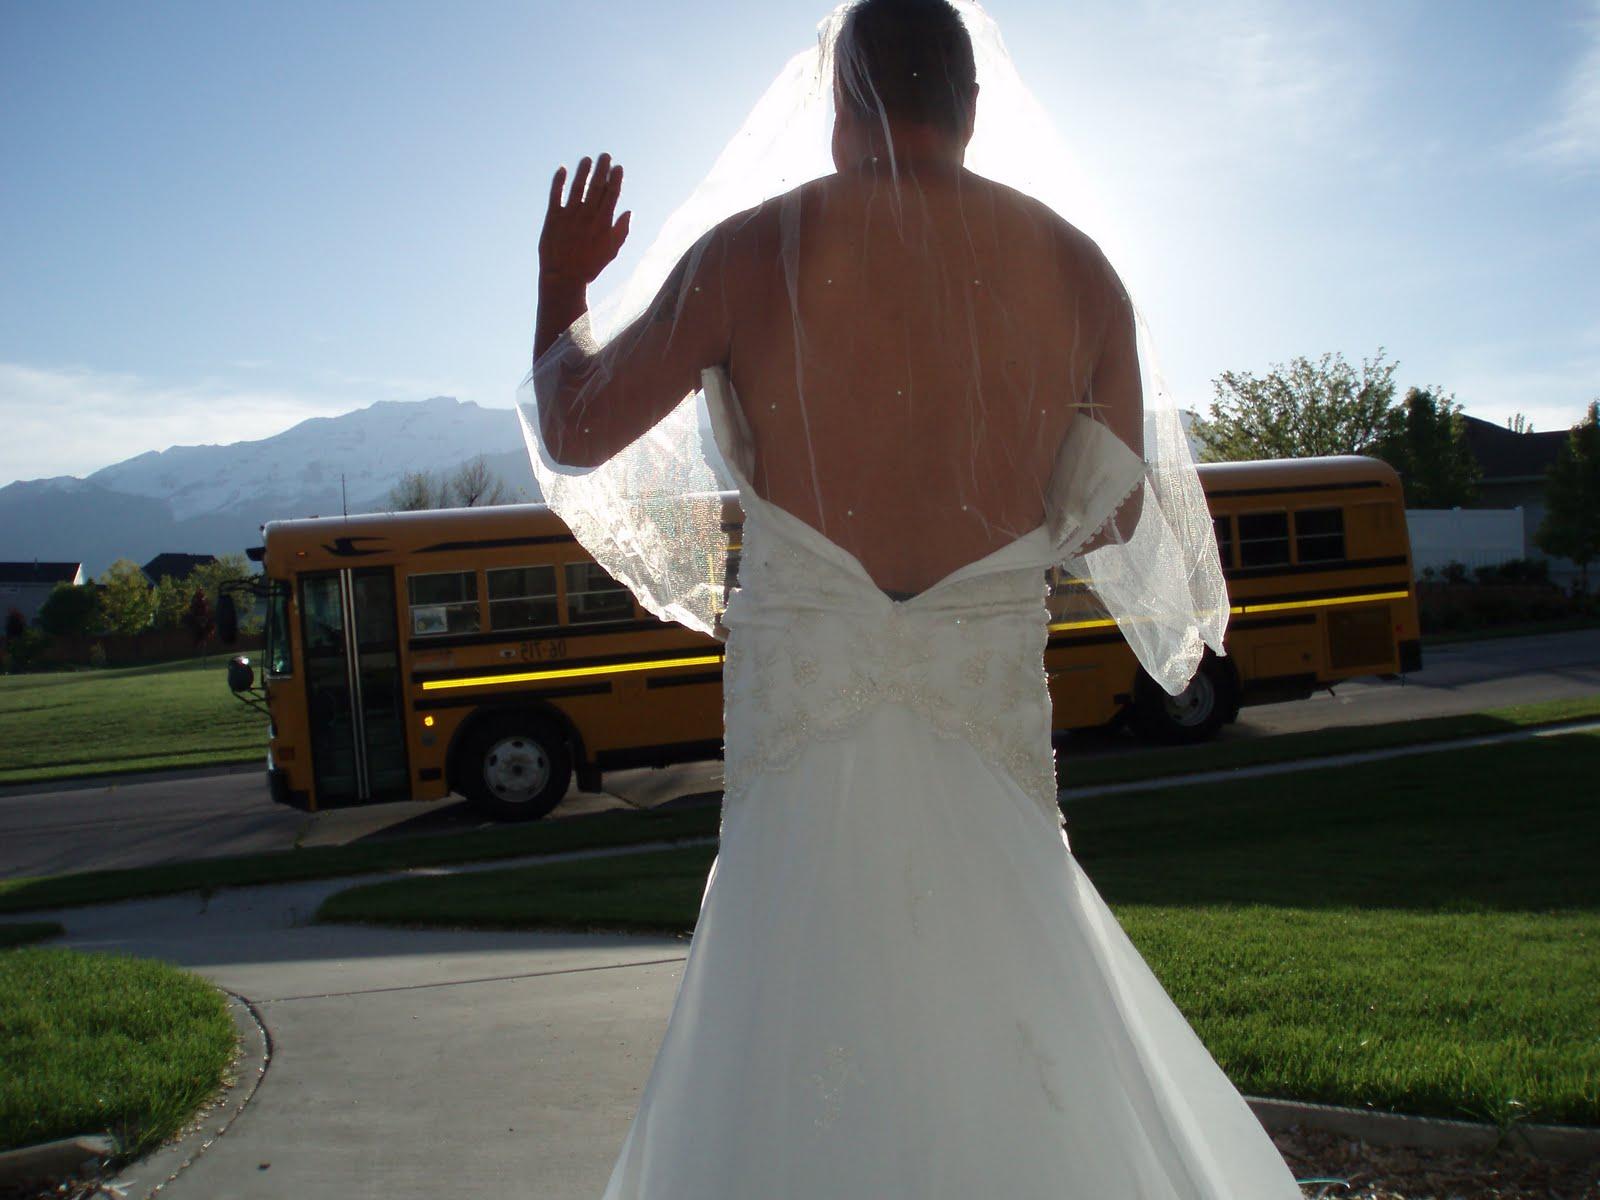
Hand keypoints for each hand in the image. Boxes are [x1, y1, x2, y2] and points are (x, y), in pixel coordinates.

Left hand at [539, 153, 630, 285]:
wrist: (563, 278)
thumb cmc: (590, 267)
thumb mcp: (611, 252)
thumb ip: (621, 231)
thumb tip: (629, 212)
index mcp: (603, 224)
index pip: (611, 195)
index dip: (615, 180)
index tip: (618, 167)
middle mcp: (587, 216)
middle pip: (596, 187)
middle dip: (601, 169)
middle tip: (605, 155)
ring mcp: (569, 216)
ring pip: (578, 187)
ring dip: (583, 171)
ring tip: (587, 159)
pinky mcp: (553, 218)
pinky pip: (556, 195)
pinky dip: (558, 181)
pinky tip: (562, 169)